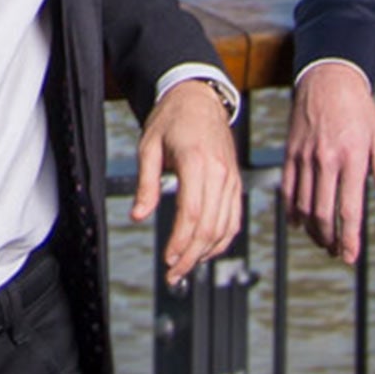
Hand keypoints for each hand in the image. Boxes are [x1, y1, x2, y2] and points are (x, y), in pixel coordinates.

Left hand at [131, 80, 242, 284]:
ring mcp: (231, 178)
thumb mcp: (149, 146)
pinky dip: (222, 240)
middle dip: (191, 256)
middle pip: (210, 226)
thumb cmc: (172, 119)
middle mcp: (220, 172)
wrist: (199, 98)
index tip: (168, 259)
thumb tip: (139, 216)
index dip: (181, 242)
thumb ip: (146, 183)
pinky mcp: (235, 182)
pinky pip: (234, 218)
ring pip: (225, 227)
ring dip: (206, 253)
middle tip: (173, 275)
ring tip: (185, 267)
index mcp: (197, 162)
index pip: (192, 213)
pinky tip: (206, 251)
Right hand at [281, 62, 374, 263]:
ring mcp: (305, 157)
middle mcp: (325, 160)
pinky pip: (287, 189)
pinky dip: (292, 211)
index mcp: (351, 158)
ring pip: (303, 206)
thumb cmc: (358, 108)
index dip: (349, 238)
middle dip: (329, 239)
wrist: (327, 78)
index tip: (350, 256)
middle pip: (322, 213)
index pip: (348, 209)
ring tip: (322, 241)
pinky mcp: (290, 154)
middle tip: (336, 252)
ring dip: (312, 230)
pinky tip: (299, 223)